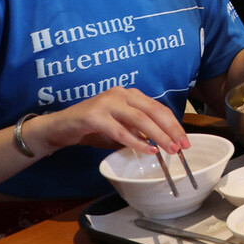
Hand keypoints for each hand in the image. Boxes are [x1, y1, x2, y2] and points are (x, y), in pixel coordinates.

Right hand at [30, 86, 189, 156]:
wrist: (59, 127)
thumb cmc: (92, 128)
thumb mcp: (120, 128)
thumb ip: (138, 131)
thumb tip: (162, 143)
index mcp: (129, 94)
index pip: (158, 107)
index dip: (173, 123)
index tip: (184, 139)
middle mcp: (120, 93)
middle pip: (153, 111)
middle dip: (170, 129)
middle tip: (182, 146)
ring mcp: (107, 102)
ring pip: (140, 119)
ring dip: (157, 136)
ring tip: (169, 149)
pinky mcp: (94, 115)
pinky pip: (119, 130)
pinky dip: (135, 141)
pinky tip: (147, 150)